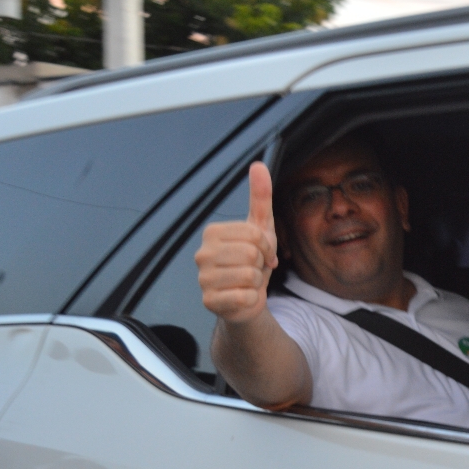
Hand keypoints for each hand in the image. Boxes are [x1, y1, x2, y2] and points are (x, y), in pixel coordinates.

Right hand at [195, 162, 278, 323]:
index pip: (255, 234)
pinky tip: (242, 297)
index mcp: (212, 232)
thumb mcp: (261, 228)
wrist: (246, 299)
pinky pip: (244, 297)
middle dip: (261, 265)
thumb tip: (258, 166)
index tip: (262, 253)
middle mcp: (201, 254)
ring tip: (247, 282)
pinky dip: (252, 299)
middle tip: (254, 269)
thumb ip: (259, 198)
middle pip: (252, 254)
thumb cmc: (252, 262)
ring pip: (249, 276)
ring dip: (257, 282)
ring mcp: (202, 279)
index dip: (267, 247)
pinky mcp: (208, 302)